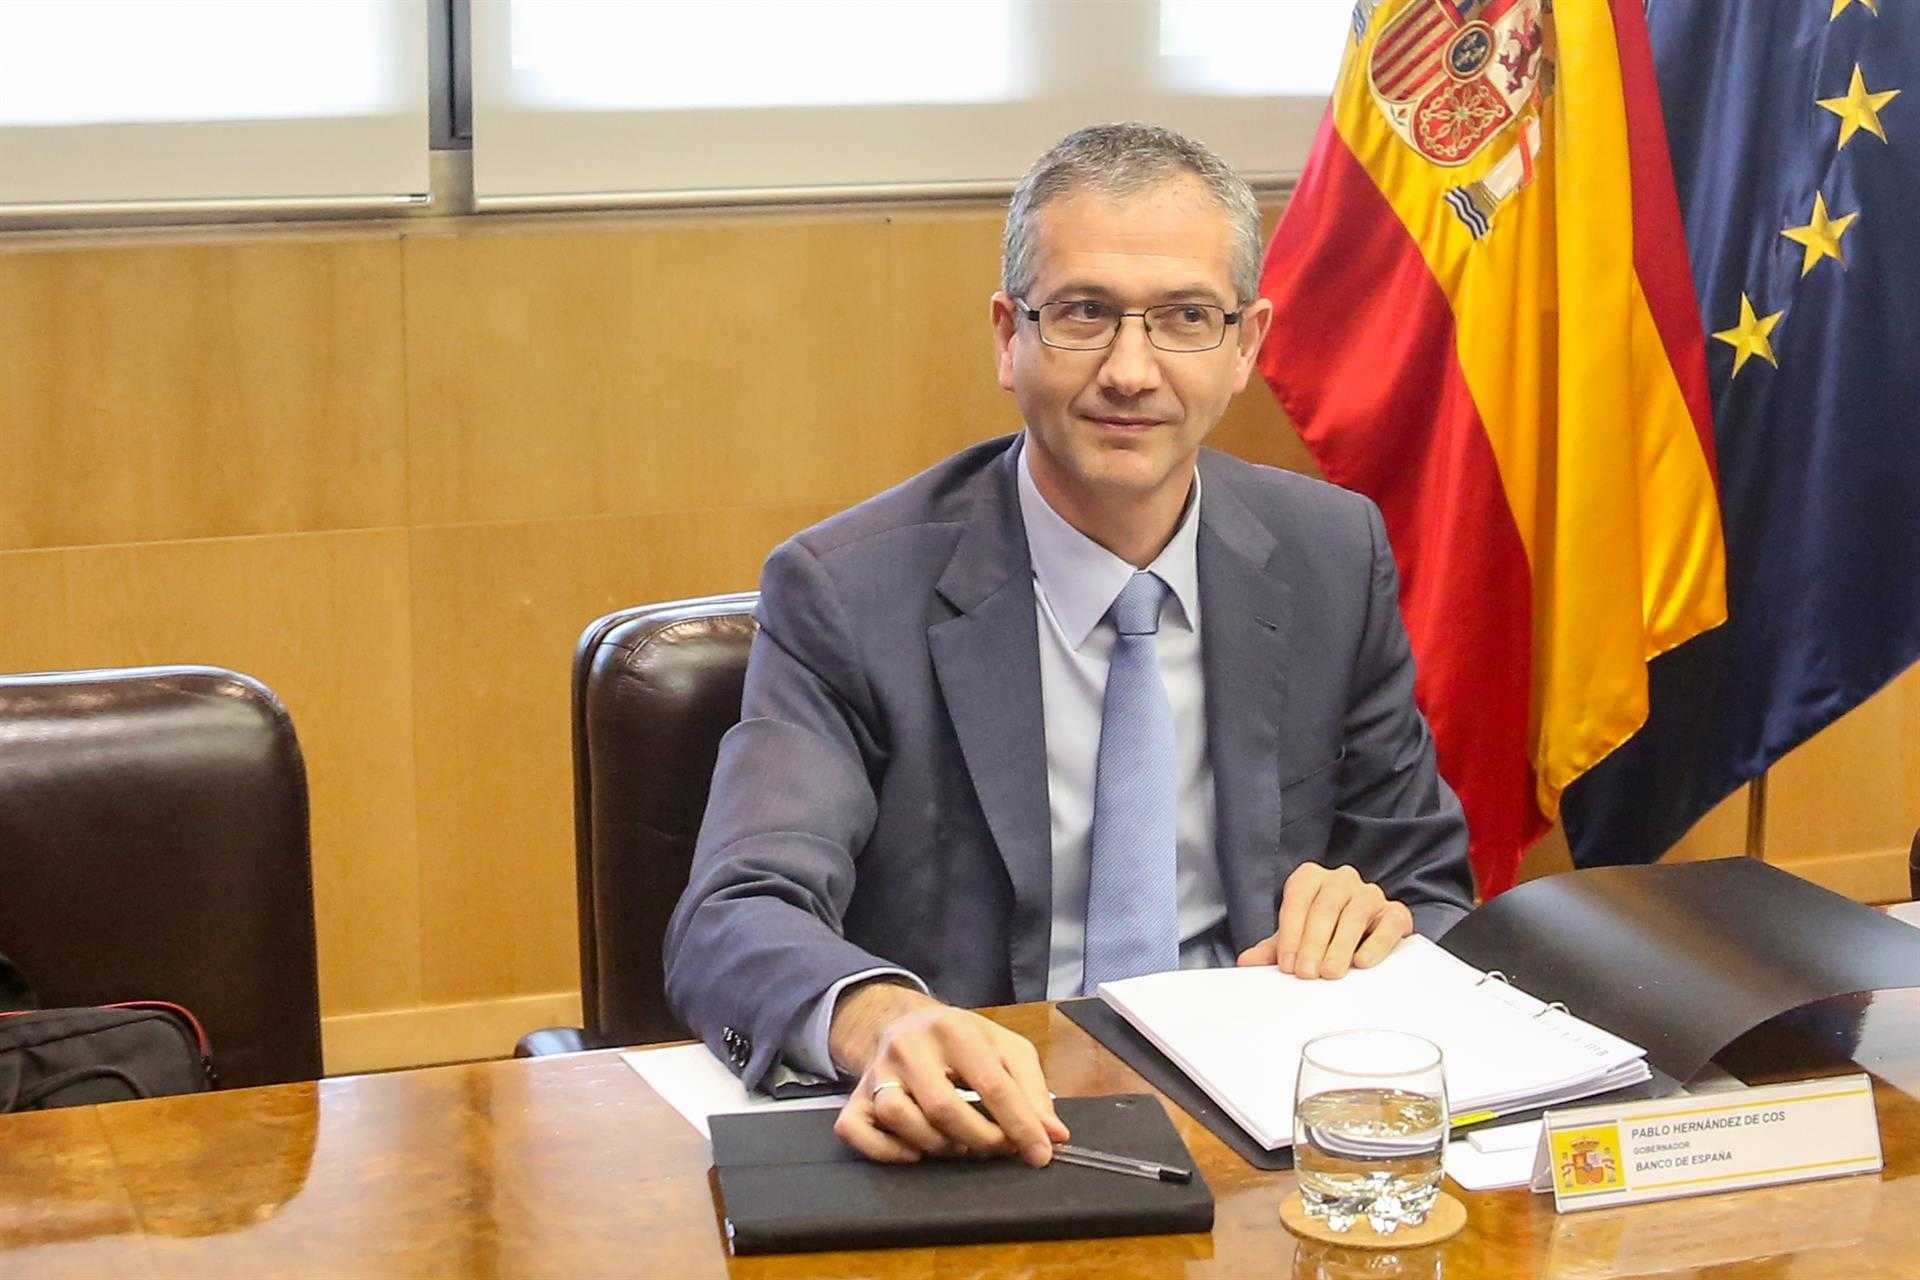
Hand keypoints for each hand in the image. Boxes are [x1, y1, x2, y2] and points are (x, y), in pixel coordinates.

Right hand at [826, 981, 1068, 1166]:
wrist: (902, 1022)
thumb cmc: (962, 1041)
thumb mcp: (1004, 1048)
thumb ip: (1033, 1089)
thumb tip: (1054, 1135)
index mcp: (952, 1028)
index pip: (990, 1083)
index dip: (1020, 1124)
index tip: (1040, 1154)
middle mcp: (908, 1046)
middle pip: (943, 1106)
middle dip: (980, 1139)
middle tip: (998, 1149)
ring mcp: (875, 1072)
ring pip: (898, 1117)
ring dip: (936, 1145)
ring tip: (959, 1145)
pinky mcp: (852, 1098)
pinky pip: (857, 1132)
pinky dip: (886, 1151)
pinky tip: (914, 1152)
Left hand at [1235, 863, 1411, 978]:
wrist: (1365, 934)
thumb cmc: (1323, 933)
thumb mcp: (1296, 938)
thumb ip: (1272, 949)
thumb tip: (1246, 962)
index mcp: (1311, 878)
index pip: (1298, 898)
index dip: (1290, 933)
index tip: (1286, 964)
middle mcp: (1341, 879)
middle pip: (1325, 906)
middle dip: (1313, 942)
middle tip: (1307, 973)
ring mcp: (1370, 893)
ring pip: (1355, 914)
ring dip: (1340, 946)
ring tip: (1330, 973)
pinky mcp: (1395, 912)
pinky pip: (1388, 924)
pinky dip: (1375, 943)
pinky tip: (1362, 962)